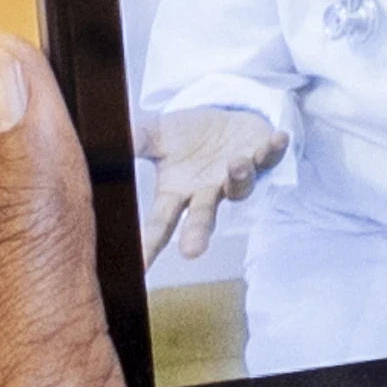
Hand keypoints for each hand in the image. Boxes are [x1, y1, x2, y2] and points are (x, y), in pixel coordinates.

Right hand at [133, 105, 285, 267]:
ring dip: (238, 178)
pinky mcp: (261, 157)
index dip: (150, 244)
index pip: (161, 223)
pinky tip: (279, 139)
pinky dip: (273, 149)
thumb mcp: (157, 133)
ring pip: (239, 188)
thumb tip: (107, 145)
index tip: (139, 269)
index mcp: (178, 192)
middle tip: (191, 252)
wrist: (226, 118)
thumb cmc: (188, 135)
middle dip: (198, 234)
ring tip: (235, 166)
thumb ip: (136, 141)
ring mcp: (235, 177)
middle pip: (203, 218)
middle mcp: (208, 192)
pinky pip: (269, 157)